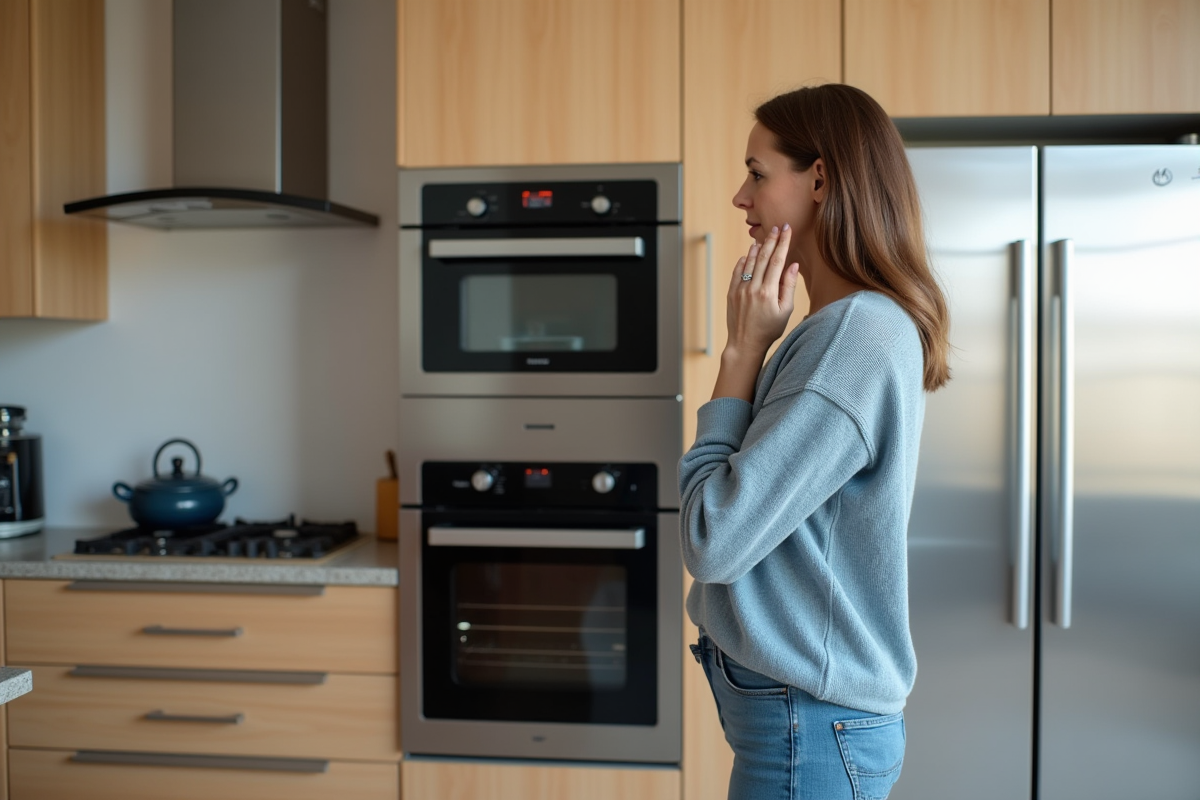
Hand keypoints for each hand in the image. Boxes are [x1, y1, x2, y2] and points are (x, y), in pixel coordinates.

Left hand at [711, 225, 799, 401]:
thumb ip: (789, 286)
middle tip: (777, 227)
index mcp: (768, 292)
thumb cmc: (769, 329)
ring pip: (749, 262)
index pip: (777, 261)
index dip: (783, 243)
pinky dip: (743, 260)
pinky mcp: (732, 292)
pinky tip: (749, 254)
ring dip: (757, 248)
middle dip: (772, 240)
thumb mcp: (785, 310)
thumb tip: (793, 265)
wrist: (745, 343)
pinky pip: (738, 271)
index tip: (787, 230)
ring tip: (765, 238)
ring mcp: (740, 289)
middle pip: (763, 257)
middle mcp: (753, 288)